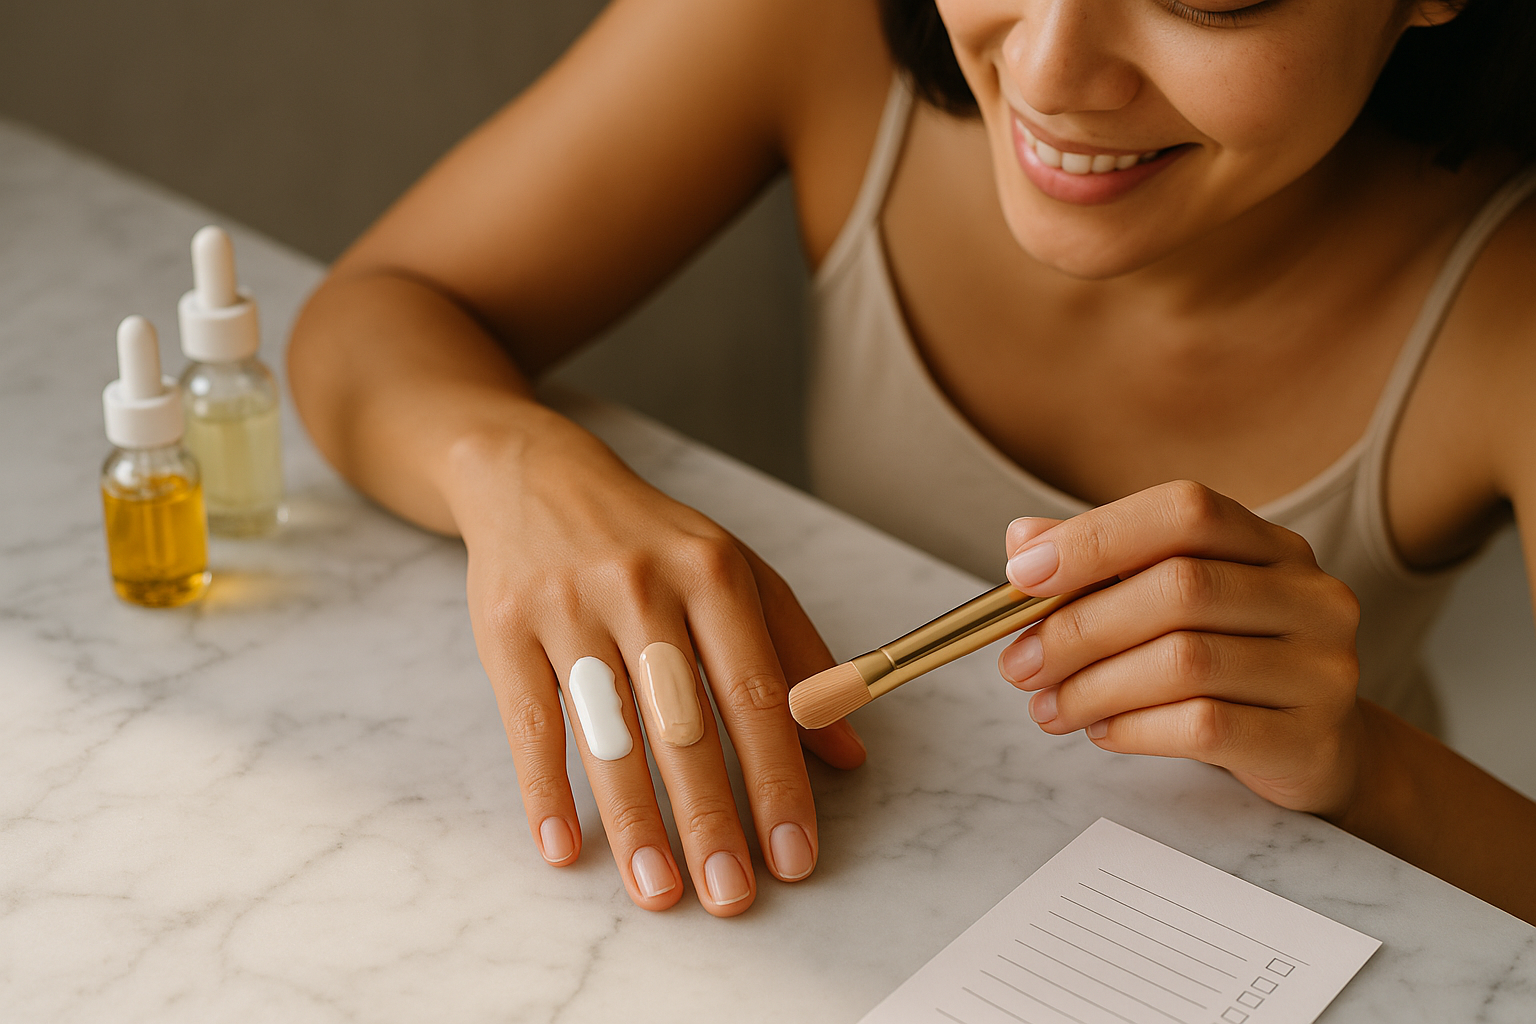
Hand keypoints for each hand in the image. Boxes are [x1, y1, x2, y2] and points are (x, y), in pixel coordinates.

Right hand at [450, 417, 864, 915]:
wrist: (535, 476)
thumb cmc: (652, 538)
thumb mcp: (735, 572)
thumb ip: (796, 655)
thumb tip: (848, 752)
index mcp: (712, 574)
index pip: (755, 694)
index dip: (778, 781)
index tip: (795, 856)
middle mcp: (642, 588)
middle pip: (683, 723)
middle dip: (711, 819)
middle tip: (731, 896)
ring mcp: (569, 608)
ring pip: (608, 732)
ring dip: (634, 822)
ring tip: (658, 891)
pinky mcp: (506, 629)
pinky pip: (530, 724)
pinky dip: (545, 792)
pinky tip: (563, 849)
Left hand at [996, 480, 1364, 817]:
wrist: (1318, 749)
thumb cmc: (1228, 663)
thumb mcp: (1167, 604)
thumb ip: (1101, 566)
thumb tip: (1023, 539)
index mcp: (1268, 544)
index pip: (1185, 511)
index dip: (1097, 538)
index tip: (1022, 575)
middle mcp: (1308, 595)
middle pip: (1180, 588)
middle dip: (1079, 627)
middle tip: (1020, 664)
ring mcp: (1321, 667)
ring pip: (1186, 662)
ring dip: (1094, 687)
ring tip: (1048, 707)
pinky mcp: (1310, 738)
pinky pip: (1205, 726)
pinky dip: (1134, 728)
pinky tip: (1101, 731)